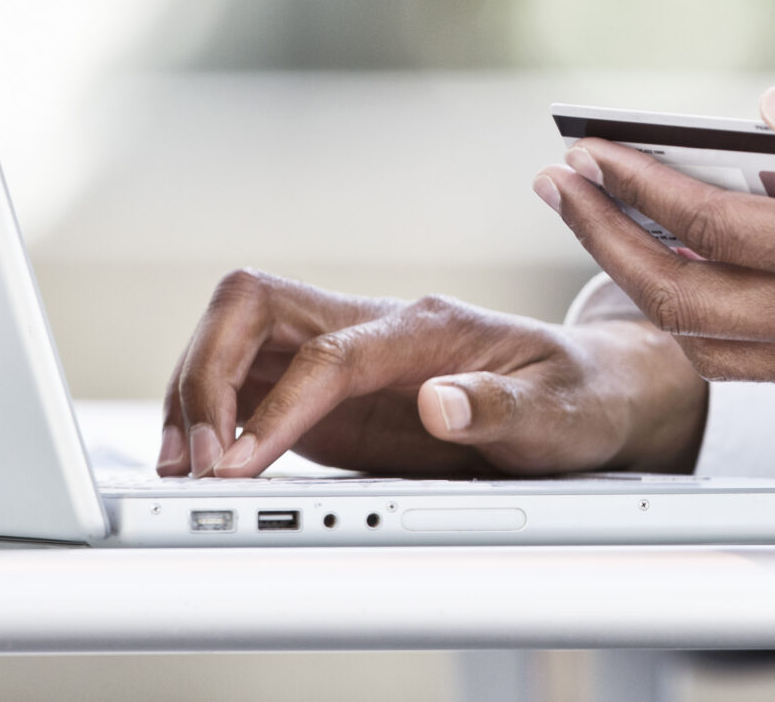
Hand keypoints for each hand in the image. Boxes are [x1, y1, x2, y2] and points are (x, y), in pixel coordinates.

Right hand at [157, 270, 708, 478]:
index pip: (329, 351)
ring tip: (183, 467)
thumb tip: (439, 402)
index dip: (278, 406)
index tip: (242, 462)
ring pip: (238, 335)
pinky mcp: (331, 389)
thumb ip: (501, 409)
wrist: (591, 391)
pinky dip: (213, 414)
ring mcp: (346, 353)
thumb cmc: (578, 396)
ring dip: (197, 392)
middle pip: (255, 307)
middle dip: (207, 374)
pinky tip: (204, 461)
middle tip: (197, 460)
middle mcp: (374, 326)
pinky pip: (249, 380)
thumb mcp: (561, 414)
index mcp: (427, 326)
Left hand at [534, 78, 774, 410]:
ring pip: (714, 340)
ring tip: (605, 223)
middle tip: (559, 187)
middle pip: (687, 299)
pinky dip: (706, 316)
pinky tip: (708, 262)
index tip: (588, 150)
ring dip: (645, 283)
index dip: (639, 188)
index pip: (716, 229)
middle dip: (607, 241)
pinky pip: (760, 356)